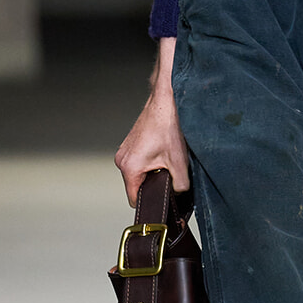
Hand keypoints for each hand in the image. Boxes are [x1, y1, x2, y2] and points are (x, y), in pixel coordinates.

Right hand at [114, 37, 190, 204]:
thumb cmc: (169, 126)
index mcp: (130, 167)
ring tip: (166, 159)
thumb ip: (180, 186)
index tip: (162, 199)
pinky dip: (150, 161)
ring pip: (138, 173)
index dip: (150, 201)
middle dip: (153, 184)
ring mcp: (124, 151)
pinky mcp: (129, 144)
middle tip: (169, 173)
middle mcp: (122, 159)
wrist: (165, 101)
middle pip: (136, 185)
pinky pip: (138, 162)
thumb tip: (180, 196)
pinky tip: (162, 151)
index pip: (135, 199)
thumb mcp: (180, 162)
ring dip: (152, 171)